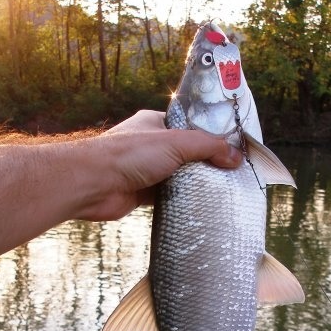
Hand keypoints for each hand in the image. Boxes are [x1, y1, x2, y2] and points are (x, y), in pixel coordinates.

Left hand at [77, 110, 242, 220]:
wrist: (93, 184)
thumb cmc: (128, 155)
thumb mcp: (175, 143)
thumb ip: (208, 147)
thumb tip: (236, 156)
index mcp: (156, 124)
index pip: (191, 128)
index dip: (212, 138)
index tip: (233, 150)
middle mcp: (152, 145)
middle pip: (188, 154)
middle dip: (207, 164)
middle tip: (232, 175)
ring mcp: (147, 170)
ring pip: (180, 177)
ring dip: (195, 185)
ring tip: (222, 191)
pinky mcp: (143, 193)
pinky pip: (170, 197)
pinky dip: (183, 201)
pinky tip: (201, 206)